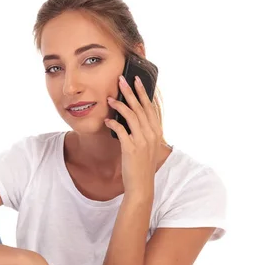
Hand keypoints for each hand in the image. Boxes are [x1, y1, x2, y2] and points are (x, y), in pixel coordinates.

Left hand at [105, 75, 162, 196]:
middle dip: (130, 92)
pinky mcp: (131, 148)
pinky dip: (113, 123)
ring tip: (109, 98)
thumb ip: (143, 132)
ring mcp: (142, 141)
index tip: (136, 80)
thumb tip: (132, 118)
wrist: (141, 185)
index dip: (143, 93)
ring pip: (131, 116)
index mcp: (157, 132)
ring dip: (120, 105)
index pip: (149, 107)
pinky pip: (121, 130)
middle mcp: (151, 134)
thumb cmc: (142, 166)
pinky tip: (107, 120)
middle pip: (140, 108)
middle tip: (121, 79)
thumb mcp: (147, 147)